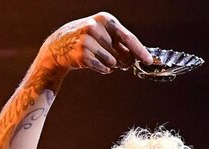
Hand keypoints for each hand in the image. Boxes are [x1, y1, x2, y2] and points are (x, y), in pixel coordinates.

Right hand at [38, 12, 152, 74]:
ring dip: (111, 65)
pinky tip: (94, 62)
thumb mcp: (104, 34)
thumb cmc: (88, 39)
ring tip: (101, 58)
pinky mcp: (82, 55)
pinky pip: (103, 68)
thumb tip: (137, 58)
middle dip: (125, 61)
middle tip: (123, 63)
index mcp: (105, 19)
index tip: (149, 60)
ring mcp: (87, 41)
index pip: (127, 37)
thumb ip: (120, 44)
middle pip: (121, 52)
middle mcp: (95, 28)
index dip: (140, 50)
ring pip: (112, 62)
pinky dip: (103, 69)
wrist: (60, 45)